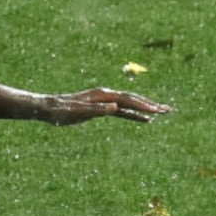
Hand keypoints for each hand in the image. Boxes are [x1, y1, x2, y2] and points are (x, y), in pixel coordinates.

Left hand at [47, 88, 169, 124]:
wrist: (48, 108)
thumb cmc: (61, 111)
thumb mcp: (79, 112)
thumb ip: (97, 110)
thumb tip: (115, 108)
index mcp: (102, 95)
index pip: (128, 100)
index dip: (143, 105)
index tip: (156, 111)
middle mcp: (106, 95)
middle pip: (132, 99)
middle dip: (150, 105)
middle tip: (167, 110)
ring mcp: (104, 101)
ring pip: (129, 104)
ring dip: (144, 108)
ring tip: (161, 112)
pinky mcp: (101, 108)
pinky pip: (122, 111)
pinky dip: (134, 114)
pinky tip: (143, 119)